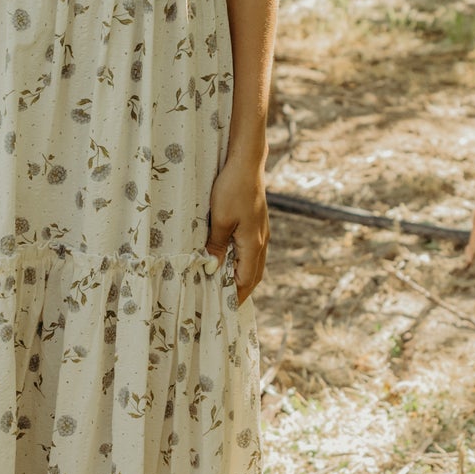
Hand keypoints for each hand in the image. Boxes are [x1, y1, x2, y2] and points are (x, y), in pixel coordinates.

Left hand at [205, 150, 268, 306]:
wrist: (246, 163)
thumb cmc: (232, 189)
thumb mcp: (220, 220)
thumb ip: (216, 246)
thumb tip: (213, 270)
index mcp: (254, 244)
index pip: (246, 281)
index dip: (235, 297)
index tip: (223, 310)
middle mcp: (261, 241)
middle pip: (253, 276)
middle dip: (239, 291)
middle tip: (223, 304)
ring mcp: (261, 232)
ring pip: (253, 264)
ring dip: (240, 277)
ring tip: (224, 287)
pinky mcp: (256, 224)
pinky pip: (251, 251)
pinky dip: (241, 263)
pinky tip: (228, 261)